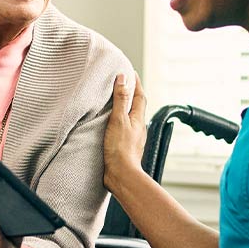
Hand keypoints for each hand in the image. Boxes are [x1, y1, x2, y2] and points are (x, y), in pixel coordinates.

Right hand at [103, 72, 147, 193]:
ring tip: (114, 102)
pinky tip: (109, 125)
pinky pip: (122, 129)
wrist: (120, 175)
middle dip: (130, 94)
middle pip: (136, 106)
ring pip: (129, 119)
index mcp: (138, 119)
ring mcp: (131, 138)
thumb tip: (123, 78)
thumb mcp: (118, 119)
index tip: (130, 72)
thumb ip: (120, 99)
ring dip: (123, 109)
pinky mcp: (123, 147)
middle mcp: (137, 128)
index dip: (135, 83)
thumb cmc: (120, 148)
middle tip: (122, 84)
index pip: (140, 96)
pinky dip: (117, 122)